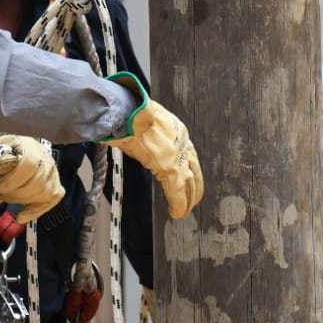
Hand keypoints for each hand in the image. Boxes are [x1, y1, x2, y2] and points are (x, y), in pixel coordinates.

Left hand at [0, 134, 63, 222]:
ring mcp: (52, 172)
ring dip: (23, 200)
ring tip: (8, 197)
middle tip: (0, 193)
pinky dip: (35, 211)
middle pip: (39, 182)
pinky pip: (51, 201)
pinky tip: (21, 216)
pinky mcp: (54, 186)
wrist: (5, 159)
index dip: (11, 180)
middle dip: (15, 193)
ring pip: (46, 193)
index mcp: (29, 146)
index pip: (29, 165)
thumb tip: (1, 168)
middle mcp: (45, 157)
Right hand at [102, 73, 203, 218]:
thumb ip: (147, 132)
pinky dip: (178, 203)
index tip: (188, 180)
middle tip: (192, 201)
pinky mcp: (169, 167)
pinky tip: (177, 212)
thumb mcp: (145, 120)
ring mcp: (178, 155)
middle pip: (194, 170)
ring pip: (189, 183)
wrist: (128, 110)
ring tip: (184, 210)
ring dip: (188, 199)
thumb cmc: (129, 112)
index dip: (188, 170)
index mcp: (177, 130)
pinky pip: (177, 190)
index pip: (188, 155)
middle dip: (194, 187)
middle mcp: (182, 142)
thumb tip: (136, 135)